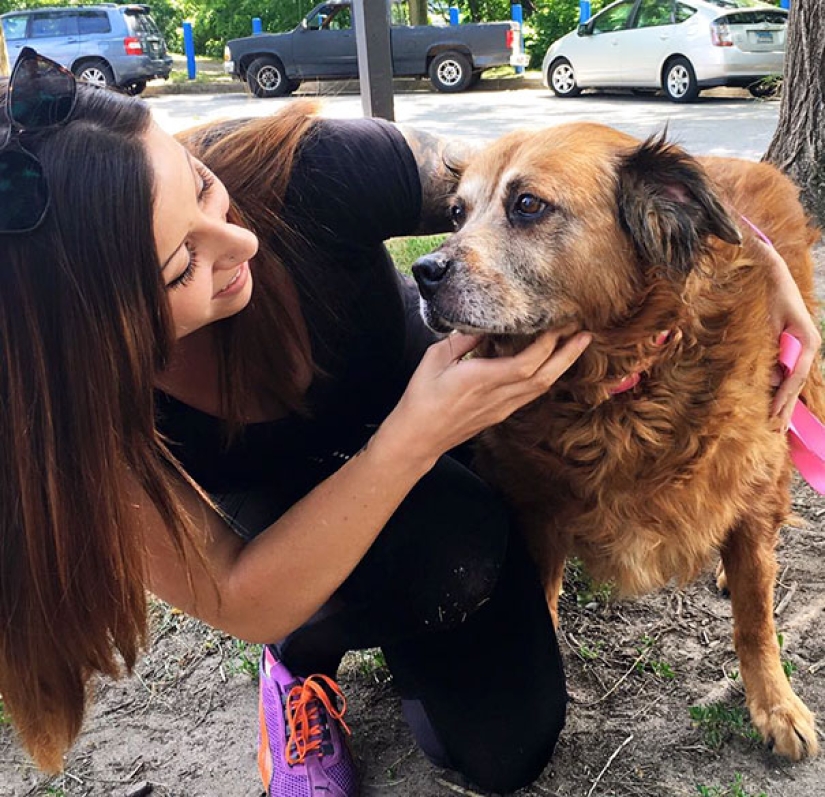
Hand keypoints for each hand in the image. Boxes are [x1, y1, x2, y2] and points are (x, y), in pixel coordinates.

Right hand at [382, 326, 591, 466]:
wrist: (418, 437)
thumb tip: (485, 326)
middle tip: (584, 333)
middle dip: (567, 354)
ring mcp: (501, 408)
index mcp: (482, 379)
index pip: (527, 362)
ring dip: (562, 366)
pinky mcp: (499, 415)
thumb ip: (464, 340)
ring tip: (576, 346)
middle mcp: (497, 396)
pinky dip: (545, 376)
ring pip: (541, 387)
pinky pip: (530, 394)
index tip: (559, 323)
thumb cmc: (421, 398)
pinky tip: (550, 365)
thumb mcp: (435, 359)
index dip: (547, 344)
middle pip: (544, 376)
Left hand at [762, 242, 821, 429]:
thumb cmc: (770, 286)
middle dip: (784, 408)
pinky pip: (784, 377)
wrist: (773, 274)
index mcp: (804, 339)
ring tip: (774, 430)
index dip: (784, 397)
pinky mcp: (787, 353)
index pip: (795, 375)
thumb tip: (765, 335)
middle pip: (795, 385)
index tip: (774, 415)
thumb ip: (769, 318)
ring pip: (790, 384)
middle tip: (773, 433)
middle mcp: (805, 348)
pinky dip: (778, 395)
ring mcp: (798, 352)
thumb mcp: (770, 302)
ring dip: (782, 406)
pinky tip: (772, 411)